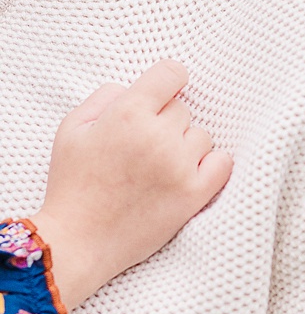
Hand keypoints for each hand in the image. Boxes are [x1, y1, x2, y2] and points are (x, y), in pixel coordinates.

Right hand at [31, 61, 233, 309]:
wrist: (78, 240)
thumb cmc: (72, 183)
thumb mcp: (72, 128)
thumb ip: (106, 97)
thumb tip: (136, 88)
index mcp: (127, 114)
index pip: (171, 72)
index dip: (167, 82)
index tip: (162, 96)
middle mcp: (158, 136)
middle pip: (183, 109)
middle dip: (165, 122)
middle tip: (142, 147)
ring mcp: (179, 166)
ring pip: (201, 136)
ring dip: (185, 146)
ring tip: (157, 166)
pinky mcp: (193, 195)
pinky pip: (223, 163)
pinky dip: (211, 164)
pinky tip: (190, 172)